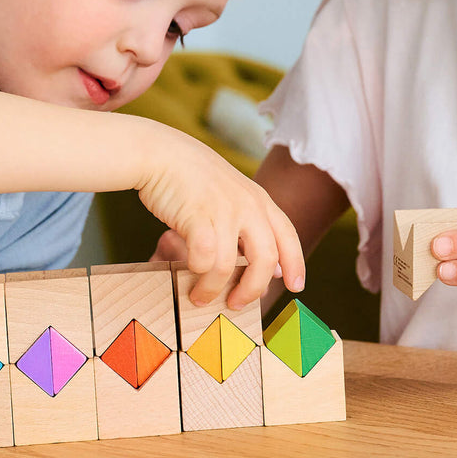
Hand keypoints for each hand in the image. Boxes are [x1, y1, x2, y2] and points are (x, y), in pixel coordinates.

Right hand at [135, 121, 303, 307]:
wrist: (160, 153)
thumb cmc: (190, 177)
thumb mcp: (231, 193)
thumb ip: (250, 222)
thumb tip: (269, 265)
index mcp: (259, 199)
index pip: (288, 235)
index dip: (296, 263)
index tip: (296, 287)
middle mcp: (248, 205)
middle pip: (266, 259)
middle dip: (254, 289)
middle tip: (237, 303)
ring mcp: (225, 211)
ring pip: (229, 266)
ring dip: (214, 289)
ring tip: (200, 297)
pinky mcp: (199, 218)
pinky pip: (205, 260)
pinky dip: (197, 274)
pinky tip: (188, 275)